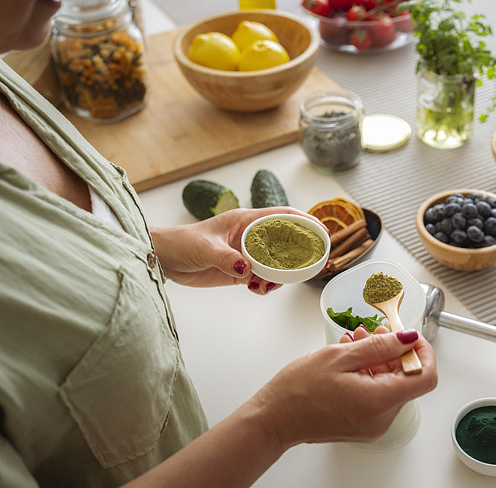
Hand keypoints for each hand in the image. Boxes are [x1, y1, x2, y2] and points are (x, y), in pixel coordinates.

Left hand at [149, 207, 327, 293]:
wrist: (163, 259)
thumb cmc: (182, 243)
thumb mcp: (205, 249)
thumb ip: (227, 260)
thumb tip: (247, 270)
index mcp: (247, 220)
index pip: (283, 216)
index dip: (306, 222)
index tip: (323, 232)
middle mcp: (251, 236)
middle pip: (286, 241)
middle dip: (300, 254)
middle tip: (310, 267)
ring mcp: (247, 254)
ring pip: (276, 263)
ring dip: (280, 275)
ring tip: (269, 285)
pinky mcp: (240, 271)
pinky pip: (263, 277)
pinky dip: (266, 285)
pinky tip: (258, 290)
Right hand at [256, 329, 436, 445]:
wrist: (273, 419)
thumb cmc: (297, 391)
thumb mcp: (340, 356)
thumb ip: (380, 346)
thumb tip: (408, 338)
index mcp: (379, 401)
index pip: (425, 376)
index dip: (422, 352)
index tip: (409, 337)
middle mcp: (381, 418)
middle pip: (407, 379)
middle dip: (393, 352)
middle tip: (372, 333)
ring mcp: (373, 424)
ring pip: (391, 385)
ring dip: (378, 360)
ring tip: (355, 342)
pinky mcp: (363, 425)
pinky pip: (377, 395)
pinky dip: (369, 374)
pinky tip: (350, 360)